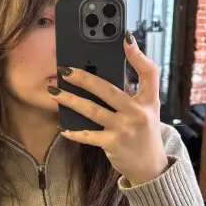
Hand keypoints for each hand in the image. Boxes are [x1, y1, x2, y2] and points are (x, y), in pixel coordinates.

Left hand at [52, 33, 168, 186]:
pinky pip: (89, 135)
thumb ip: (134, 91)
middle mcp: (138, 113)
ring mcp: (124, 129)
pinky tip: (63, 127)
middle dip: (84, 78)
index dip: (138, 55)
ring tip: (54, 92)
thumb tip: (107, 71)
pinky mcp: (113, 144)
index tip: (125, 38)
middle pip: (108, 90)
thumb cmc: (144, 133)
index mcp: (148, 100)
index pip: (149, 73)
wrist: (150, 166)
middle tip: (65, 70)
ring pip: (93, 111)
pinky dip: (74, 132)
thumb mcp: (148, 109)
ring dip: (71, 101)